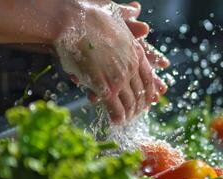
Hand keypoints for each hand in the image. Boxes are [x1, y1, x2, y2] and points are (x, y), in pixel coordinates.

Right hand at [57, 1, 164, 123]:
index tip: (150, 99)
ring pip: (130, 102)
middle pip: (141, 92)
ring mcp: (120, 77)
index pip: (149, 76)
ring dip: (130, 114)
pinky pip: (114, 108)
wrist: (72, 22)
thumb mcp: (114, 13)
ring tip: (127, 121)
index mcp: (135, 50)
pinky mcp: (105, 87)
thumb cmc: (89, 16)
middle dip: (141, 106)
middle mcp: (132, 65)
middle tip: (138, 115)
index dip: (150, 90)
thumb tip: (137, 8)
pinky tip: (117, 123)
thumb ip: (127, 16)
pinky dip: (117, 117)